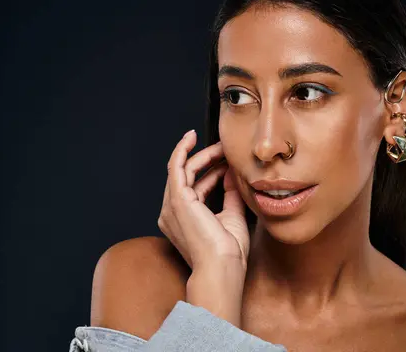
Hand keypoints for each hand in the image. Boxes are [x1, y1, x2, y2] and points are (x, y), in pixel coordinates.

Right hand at [157, 129, 249, 271]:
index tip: (229, 161)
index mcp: (183, 220)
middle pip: (188, 176)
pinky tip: (191, 137)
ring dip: (202, 155)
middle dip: (208, 160)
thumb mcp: (232, 216)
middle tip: (226, 149)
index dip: (212, 172)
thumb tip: (233, 173)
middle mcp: (172, 212)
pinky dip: (182, 150)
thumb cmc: (228, 252)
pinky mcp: (177, 199)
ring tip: (222, 146)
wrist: (222, 268)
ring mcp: (171, 206)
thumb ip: (231, 194)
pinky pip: (176, 167)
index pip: (196, 187)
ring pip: (184, 169)